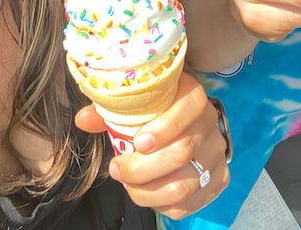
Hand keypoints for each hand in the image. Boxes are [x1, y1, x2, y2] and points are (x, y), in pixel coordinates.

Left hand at [75, 72, 229, 218]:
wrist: (185, 121)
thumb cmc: (155, 109)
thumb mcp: (136, 101)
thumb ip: (109, 109)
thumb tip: (83, 120)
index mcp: (194, 96)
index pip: (188, 109)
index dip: (164, 128)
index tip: (137, 142)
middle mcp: (211, 124)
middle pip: (182, 153)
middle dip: (143, 168)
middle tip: (118, 169)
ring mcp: (216, 154)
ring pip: (184, 185)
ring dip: (147, 191)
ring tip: (127, 184)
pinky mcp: (218, 179)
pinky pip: (189, 204)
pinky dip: (162, 205)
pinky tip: (146, 194)